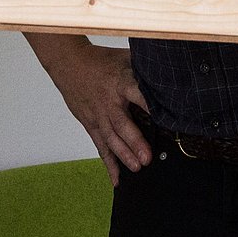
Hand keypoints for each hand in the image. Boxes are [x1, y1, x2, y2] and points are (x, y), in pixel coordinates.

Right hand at [30, 35, 151, 183]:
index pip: (137, 94)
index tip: (164, 119)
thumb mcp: (125, 58)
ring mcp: (98, 115)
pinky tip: (117, 178)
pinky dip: (108, 163)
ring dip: (123, 155)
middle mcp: (109, 102)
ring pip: (110, 138)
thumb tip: (169, 73)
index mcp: (120, 82)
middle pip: (122, 123)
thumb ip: (144, 69)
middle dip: (135, 141)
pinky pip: (100, 146)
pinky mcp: (90, 124)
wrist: (68, 63)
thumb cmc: (100, 60)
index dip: (150, 106)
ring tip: (136, 169)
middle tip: (147, 157)